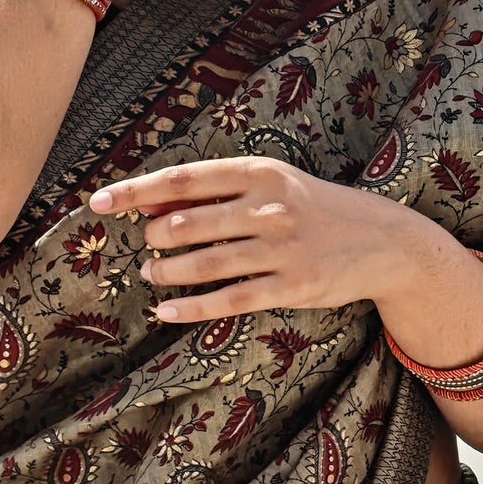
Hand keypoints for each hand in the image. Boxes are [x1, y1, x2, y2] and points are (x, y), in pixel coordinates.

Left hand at [88, 157, 436, 320]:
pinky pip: (228, 300)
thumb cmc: (315, 208)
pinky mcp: (292, 287)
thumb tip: (151, 203)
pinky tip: (167, 311)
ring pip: (203, 264)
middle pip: (186, 224)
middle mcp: (270, 207)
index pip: (183, 179)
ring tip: (154, 272)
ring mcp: (282, 249)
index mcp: (261, 172)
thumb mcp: (274, 185)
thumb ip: (217, 193)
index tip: (98, 202)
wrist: (384, 241)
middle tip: (151, 245)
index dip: (135, 191)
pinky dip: (191, 307)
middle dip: (156, 237)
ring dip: (167, 271)